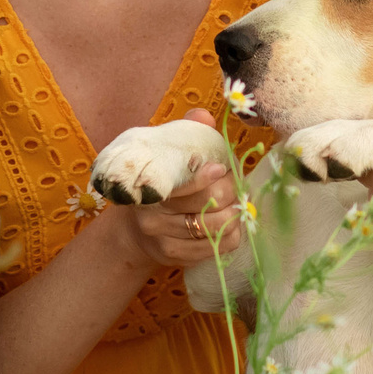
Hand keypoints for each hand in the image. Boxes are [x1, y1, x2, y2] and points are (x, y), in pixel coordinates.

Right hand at [113, 108, 245, 269]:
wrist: (135, 231)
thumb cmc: (157, 186)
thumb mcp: (161, 159)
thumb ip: (183, 138)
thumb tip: (203, 116)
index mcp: (149, 189)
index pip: (181, 185)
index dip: (204, 177)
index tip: (220, 168)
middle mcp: (152, 218)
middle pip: (205, 206)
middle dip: (228, 193)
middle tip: (235, 184)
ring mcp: (164, 241)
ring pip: (214, 229)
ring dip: (234, 214)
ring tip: (238, 204)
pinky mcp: (176, 257)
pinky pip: (215, 248)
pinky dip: (231, 235)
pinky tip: (232, 224)